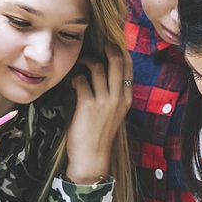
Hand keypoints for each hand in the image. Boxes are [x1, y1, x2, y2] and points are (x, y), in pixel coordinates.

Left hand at [65, 44, 132, 182]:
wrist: (92, 157)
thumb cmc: (100, 134)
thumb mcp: (114, 113)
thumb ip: (113, 93)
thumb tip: (104, 71)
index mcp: (127, 98)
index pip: (128, 66)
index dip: (120, 50)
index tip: (110, 44)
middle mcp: (118, 97)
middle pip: (117, 60)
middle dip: (107, 47)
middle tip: (97, 44)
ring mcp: (104, 101)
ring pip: (97, 67)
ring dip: (86, 61)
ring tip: (81, 64)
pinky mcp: (88, 105)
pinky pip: (81, 80)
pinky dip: (75, 78)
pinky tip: (73, 83)